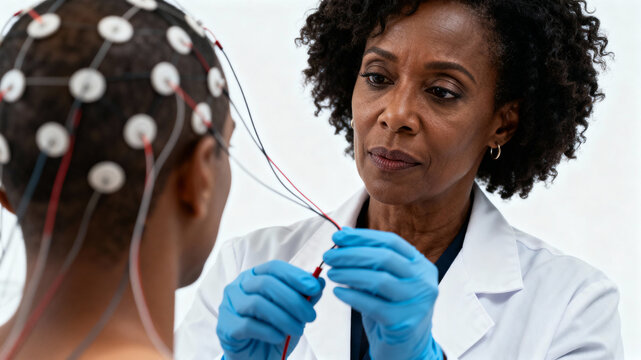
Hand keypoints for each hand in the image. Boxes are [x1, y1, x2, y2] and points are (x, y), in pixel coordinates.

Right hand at [217, 260, 324, 359]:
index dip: (295, 275)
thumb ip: (305, 296)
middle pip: (265, 284)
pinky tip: (279, 336)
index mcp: (254, 276)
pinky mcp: (226, 326)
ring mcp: (228, 305)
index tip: (314, 287)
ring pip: (257, 304)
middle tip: (310, 315)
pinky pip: (248, 325)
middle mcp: (238, 286)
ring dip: (283, 317)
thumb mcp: (294, 312)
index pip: (274, 267)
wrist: (257, 357)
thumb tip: (320, 281)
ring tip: (298, 329)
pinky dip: (268, 331)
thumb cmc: (274, 329)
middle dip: (293, 299)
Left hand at [323, 227, 442, 359]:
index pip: (391, 242)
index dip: (363, 237)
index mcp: (421, 265)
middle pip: (384, 258)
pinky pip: (372, 304)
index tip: (338, 237)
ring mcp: (416, 302)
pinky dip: (352, 296)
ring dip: (349, 273)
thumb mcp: (384, 281)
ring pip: (379, 280)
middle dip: (352, 253)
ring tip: (331, 273)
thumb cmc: (392, 309)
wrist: (407, 349)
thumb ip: (370, 260)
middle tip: (329, 256)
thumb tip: (344, 234)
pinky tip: (337, 292)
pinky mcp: (403, 322)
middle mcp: (424, 281)